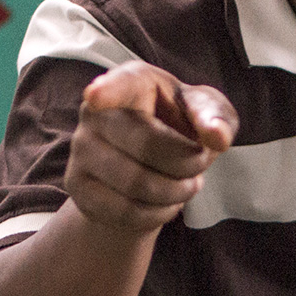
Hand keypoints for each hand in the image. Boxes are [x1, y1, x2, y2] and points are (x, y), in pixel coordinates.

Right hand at [64, 61, 237, 238]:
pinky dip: (156, 214)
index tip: (96, 95)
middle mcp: (96, 112)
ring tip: (186, 185)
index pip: (119, 86)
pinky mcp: (78, 186)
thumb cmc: (181, 126)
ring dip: (175, 192)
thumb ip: (216, 117)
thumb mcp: (207, 113)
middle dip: (186, 163)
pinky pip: (123, 211)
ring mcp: (82, 150)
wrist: (152, 164)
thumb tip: (217, 136)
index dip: (108, 91)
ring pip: (134, 184)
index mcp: (131, 82)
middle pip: (145, 144)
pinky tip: (163, 202)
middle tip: (199, 164)